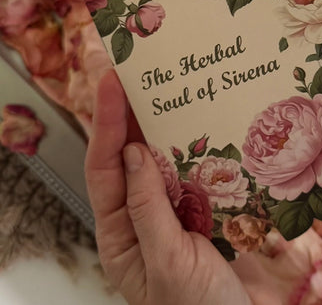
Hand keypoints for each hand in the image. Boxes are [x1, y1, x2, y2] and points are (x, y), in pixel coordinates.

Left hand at [86, 70, 259, 304]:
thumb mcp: (167, 263)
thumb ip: (146, 209)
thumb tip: (133, 153)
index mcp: (120, 231)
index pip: (104, 167)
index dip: (105, 122)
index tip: (111, 82)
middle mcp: (143, 211)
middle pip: (129, 152)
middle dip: (129, 111)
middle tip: (137, 70)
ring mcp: (175, 204)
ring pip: (162, 154)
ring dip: (163, 120)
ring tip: (165, 84)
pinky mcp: (204, 202)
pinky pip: (195, 165)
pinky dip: (197, 141)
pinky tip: (203, 119)